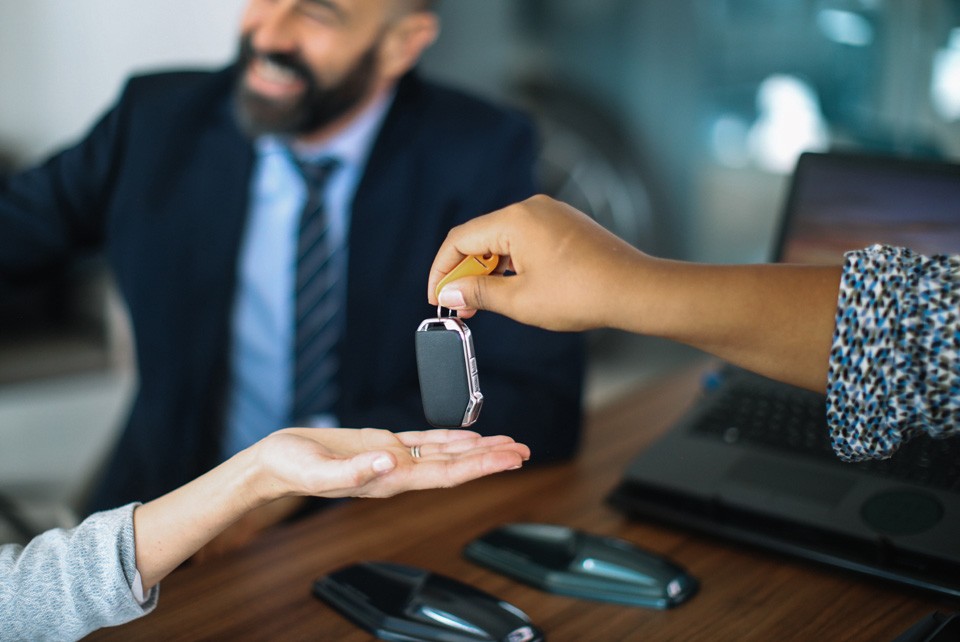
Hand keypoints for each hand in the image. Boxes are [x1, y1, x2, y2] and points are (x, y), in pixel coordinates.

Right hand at [137, 427, 528, 586]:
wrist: (273, 463)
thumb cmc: (291, 467)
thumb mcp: (317, 470)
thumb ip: (353, 472)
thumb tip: (389, 462)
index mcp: (388, 479)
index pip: (446, 474)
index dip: (481, 467)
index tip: (509, 460)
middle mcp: (398, 471)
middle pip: (455, 466)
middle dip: (492, 459)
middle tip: (524, 451)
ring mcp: (392, 459)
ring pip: (445, 454)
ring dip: (478, 449)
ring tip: (508, 444)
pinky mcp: (383, 444)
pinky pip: (424, 441)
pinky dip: (450, 439)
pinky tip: (468, 437)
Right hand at [427, 195, 645, 330]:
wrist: (635, 290)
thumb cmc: (582, 294)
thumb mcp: (520, 301)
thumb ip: (478, 293)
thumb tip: (450, 292)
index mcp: (515, 219)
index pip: (460, 240)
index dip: (442, 270)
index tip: (436, 297)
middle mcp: (531, 208)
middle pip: (481, 237)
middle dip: (465, 273)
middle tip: (458, 306)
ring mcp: (551, 215)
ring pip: (503, 240)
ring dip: (488, 271)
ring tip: (482, 303)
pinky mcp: (565, 227)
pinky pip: (525, 241)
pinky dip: (511, 264)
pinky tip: (510, 289)